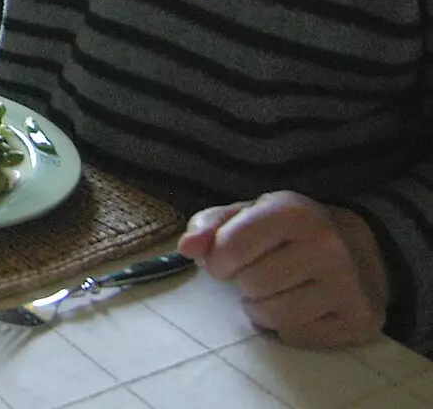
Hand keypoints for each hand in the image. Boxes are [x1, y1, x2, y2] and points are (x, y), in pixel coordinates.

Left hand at [178, 190, 388, 348]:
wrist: (362, 249)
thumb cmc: (291, 231)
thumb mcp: (250, 213)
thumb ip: (210, 225)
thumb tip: (186, 248)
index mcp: (295, 213)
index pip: (231, 247)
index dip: (217, 259)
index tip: (224, 260)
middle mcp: (327, 247)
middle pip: (251, 284)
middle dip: (243, 282)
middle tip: (258, 272)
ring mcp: (348, 286)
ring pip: (272, 316)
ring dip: (261, 308)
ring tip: (275, 290)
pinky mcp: (358, 320)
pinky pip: (296, 337)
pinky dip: (287, 327)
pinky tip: (300, 306)